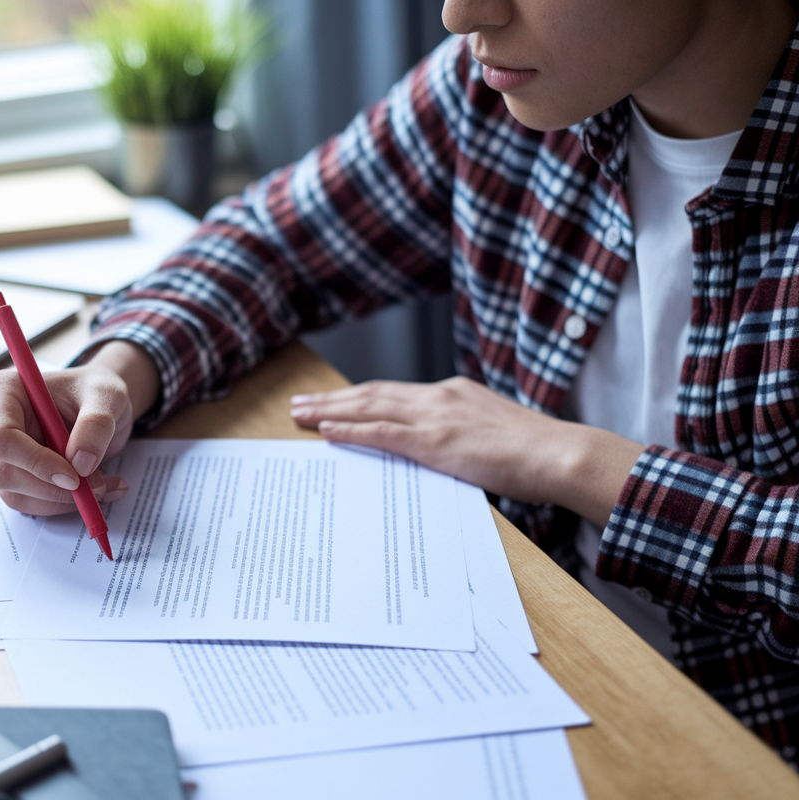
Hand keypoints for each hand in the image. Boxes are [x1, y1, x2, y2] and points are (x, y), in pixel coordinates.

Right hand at [0, 341, 159, 515]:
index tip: (75, 476)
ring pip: (17, 495)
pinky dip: (64, 503)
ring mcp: (0, 452)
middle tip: (99, 486)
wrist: (100, 405)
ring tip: (105, 486)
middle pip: (4, 472)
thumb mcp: (107, 396)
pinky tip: (96, 489)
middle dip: (53, 489)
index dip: (35, 462)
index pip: (2, 437)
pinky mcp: (14, 474)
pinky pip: (31, 502)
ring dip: (62, 500)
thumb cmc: (96, 391)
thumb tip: (80, 464)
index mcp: (4, 391)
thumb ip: (96, 424)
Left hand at [288, 376, 645, 526]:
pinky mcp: (436, 441)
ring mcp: (436, 417)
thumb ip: (459, 436)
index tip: (330, 402)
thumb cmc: (534, 453)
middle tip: (298, 405)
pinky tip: (326, 432)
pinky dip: (351, 430)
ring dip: (329, 413)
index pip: (392, 393)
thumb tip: (440, 451)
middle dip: (331, 400)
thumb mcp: (490, 433)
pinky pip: (382, 433)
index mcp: (451, 393)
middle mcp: (439, 397)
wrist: (560, 454)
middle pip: (371, 394)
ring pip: (368, 408)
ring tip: (300, 416)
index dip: (357, 397)